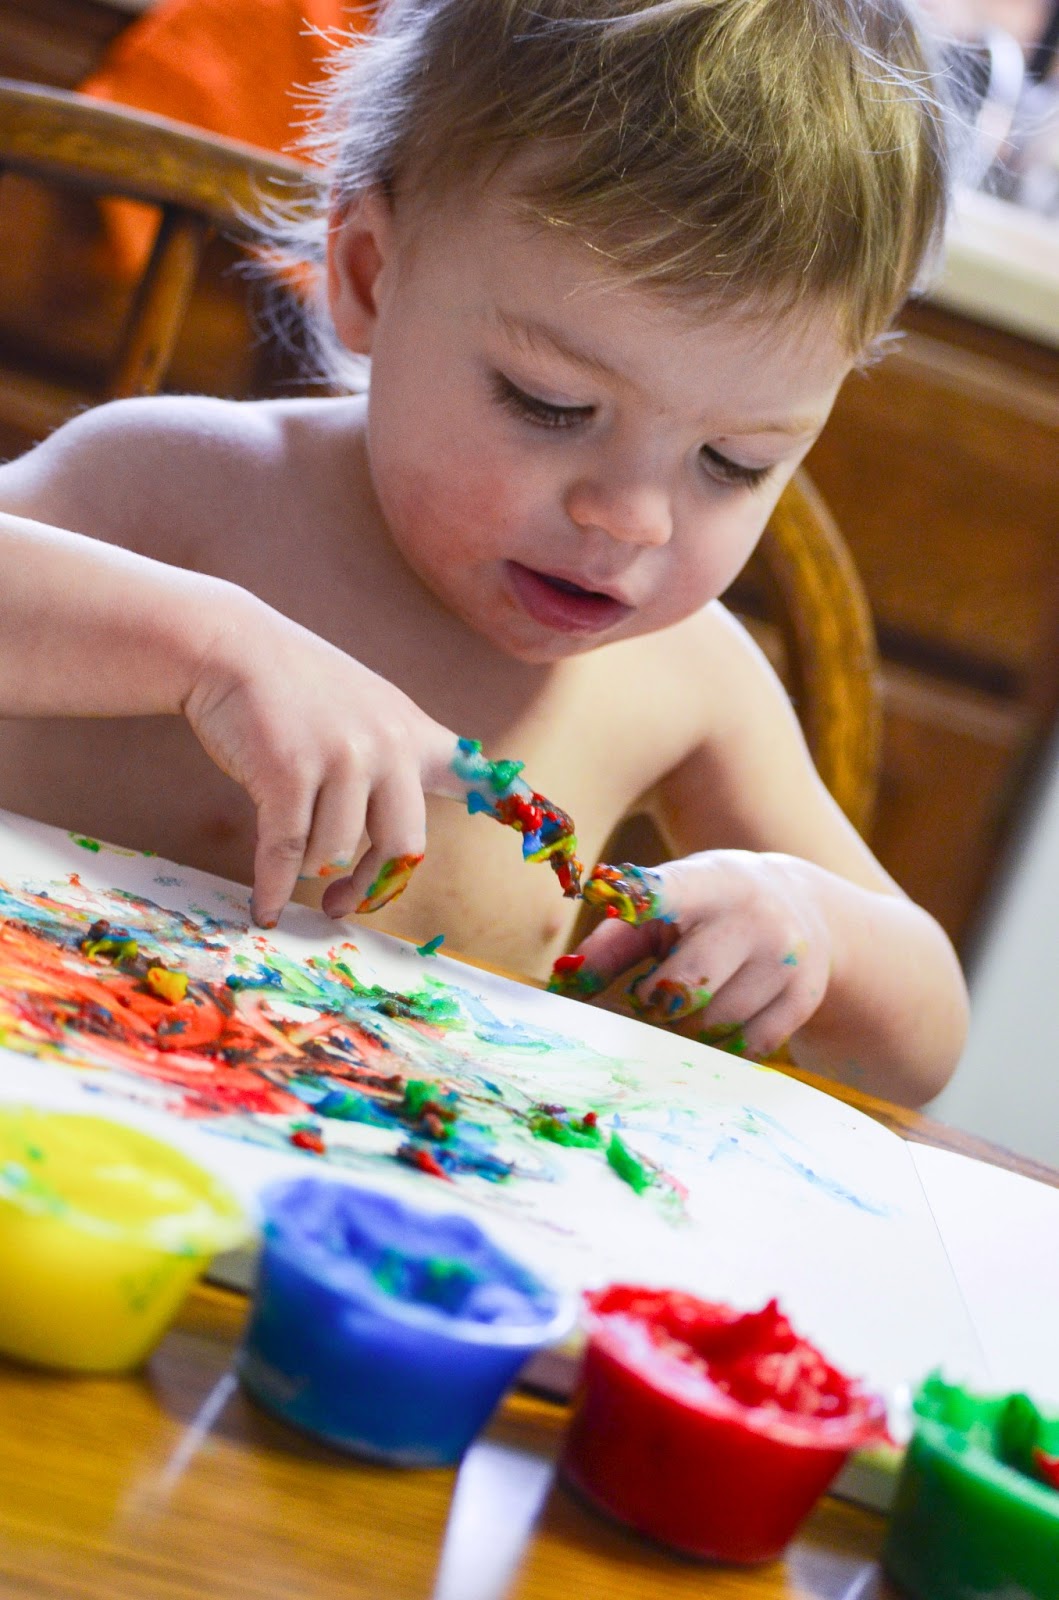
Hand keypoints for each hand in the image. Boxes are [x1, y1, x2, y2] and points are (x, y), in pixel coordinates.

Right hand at [182, 592, 581, 927]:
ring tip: (292, 859)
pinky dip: (273, 885)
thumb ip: (394, 758)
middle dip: (371, 886)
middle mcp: (388, 746)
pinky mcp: (291, 771)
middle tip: (344, 904)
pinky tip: (265, 905)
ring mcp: (342, 758)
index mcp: (413, 735)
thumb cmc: (294, 688)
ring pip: (334, 853)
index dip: (517, 809)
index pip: (480, 774)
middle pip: (403, 847)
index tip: (561, 837)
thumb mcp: (365, 709)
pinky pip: (288, 853)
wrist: (232, 647)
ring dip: (309, 867)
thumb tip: (403, 833)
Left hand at [567, 851, 832, 1057]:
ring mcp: (785, 958)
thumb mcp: (662, 911)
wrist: (800, 904)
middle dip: (656, 1002)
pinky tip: (721, 1019)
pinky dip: (722, 1046)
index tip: (613, 899)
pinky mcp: (803, 996)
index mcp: (707, 883)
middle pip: (686, 987)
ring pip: (714, 1025)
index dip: (641, 900)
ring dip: (687, 1029)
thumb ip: (611, 943)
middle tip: (652, 996)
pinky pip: (747, 1047)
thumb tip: (564, 986)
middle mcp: (753, 916)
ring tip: (688, 1004)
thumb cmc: (705, 910)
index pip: (671, 892)